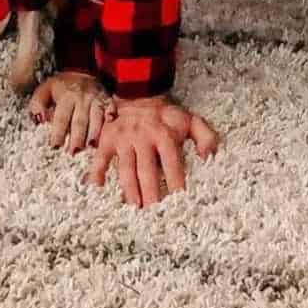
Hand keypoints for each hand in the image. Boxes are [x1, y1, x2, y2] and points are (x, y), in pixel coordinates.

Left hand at [30, 72, 113, 154]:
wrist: (81, 70)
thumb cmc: (60, 87)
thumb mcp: (44, 90)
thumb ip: (38, 104)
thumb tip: (38, 120)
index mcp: (66, 96)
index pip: (61, 118)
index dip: (58, 133)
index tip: (55, 147)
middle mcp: (82, 97)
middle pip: (80, 121)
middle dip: (77, 138)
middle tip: (73, 152)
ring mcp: (97, 97)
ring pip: (97, 117)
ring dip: (94, 132)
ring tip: (90, 146)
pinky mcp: (108, 99)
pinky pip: (111, 108)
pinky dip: (111, 115)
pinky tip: (110, 124)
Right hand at [87, 95, 219, 206]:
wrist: (139, 93)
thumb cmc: (166, 115)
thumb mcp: (190, 120)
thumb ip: (205, 137)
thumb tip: (209, 158)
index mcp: (165, 134)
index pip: (172, 162)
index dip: (175, 181)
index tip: (178, 201)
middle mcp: (144, 137)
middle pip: (148, 170)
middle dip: (150, 193)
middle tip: (153, 214)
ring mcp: (125, 139)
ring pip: (127, 168)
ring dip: (129, 189)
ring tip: (133, 208)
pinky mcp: (109, 139)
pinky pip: (101, 158)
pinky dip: (97, 172)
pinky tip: (97, 189)